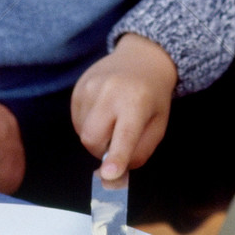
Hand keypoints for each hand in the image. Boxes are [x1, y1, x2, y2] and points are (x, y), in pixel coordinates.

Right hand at [71, 33, 177, 179]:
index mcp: (137, 102)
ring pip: (82, 132)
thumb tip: (115, 174)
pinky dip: (88, 125)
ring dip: (95, 137)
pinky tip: (102, 112)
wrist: (141, 59)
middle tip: (115, 142)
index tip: (108, 174)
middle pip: (92, 138)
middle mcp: (110, 92)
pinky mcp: (78, 87)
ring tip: (111, 120)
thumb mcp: (158, 125)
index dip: (116, 157)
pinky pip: (76, 120)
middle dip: (101, 151)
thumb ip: (140, 152)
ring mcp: (90, 87)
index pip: (124, 134)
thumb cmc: (153, 97)